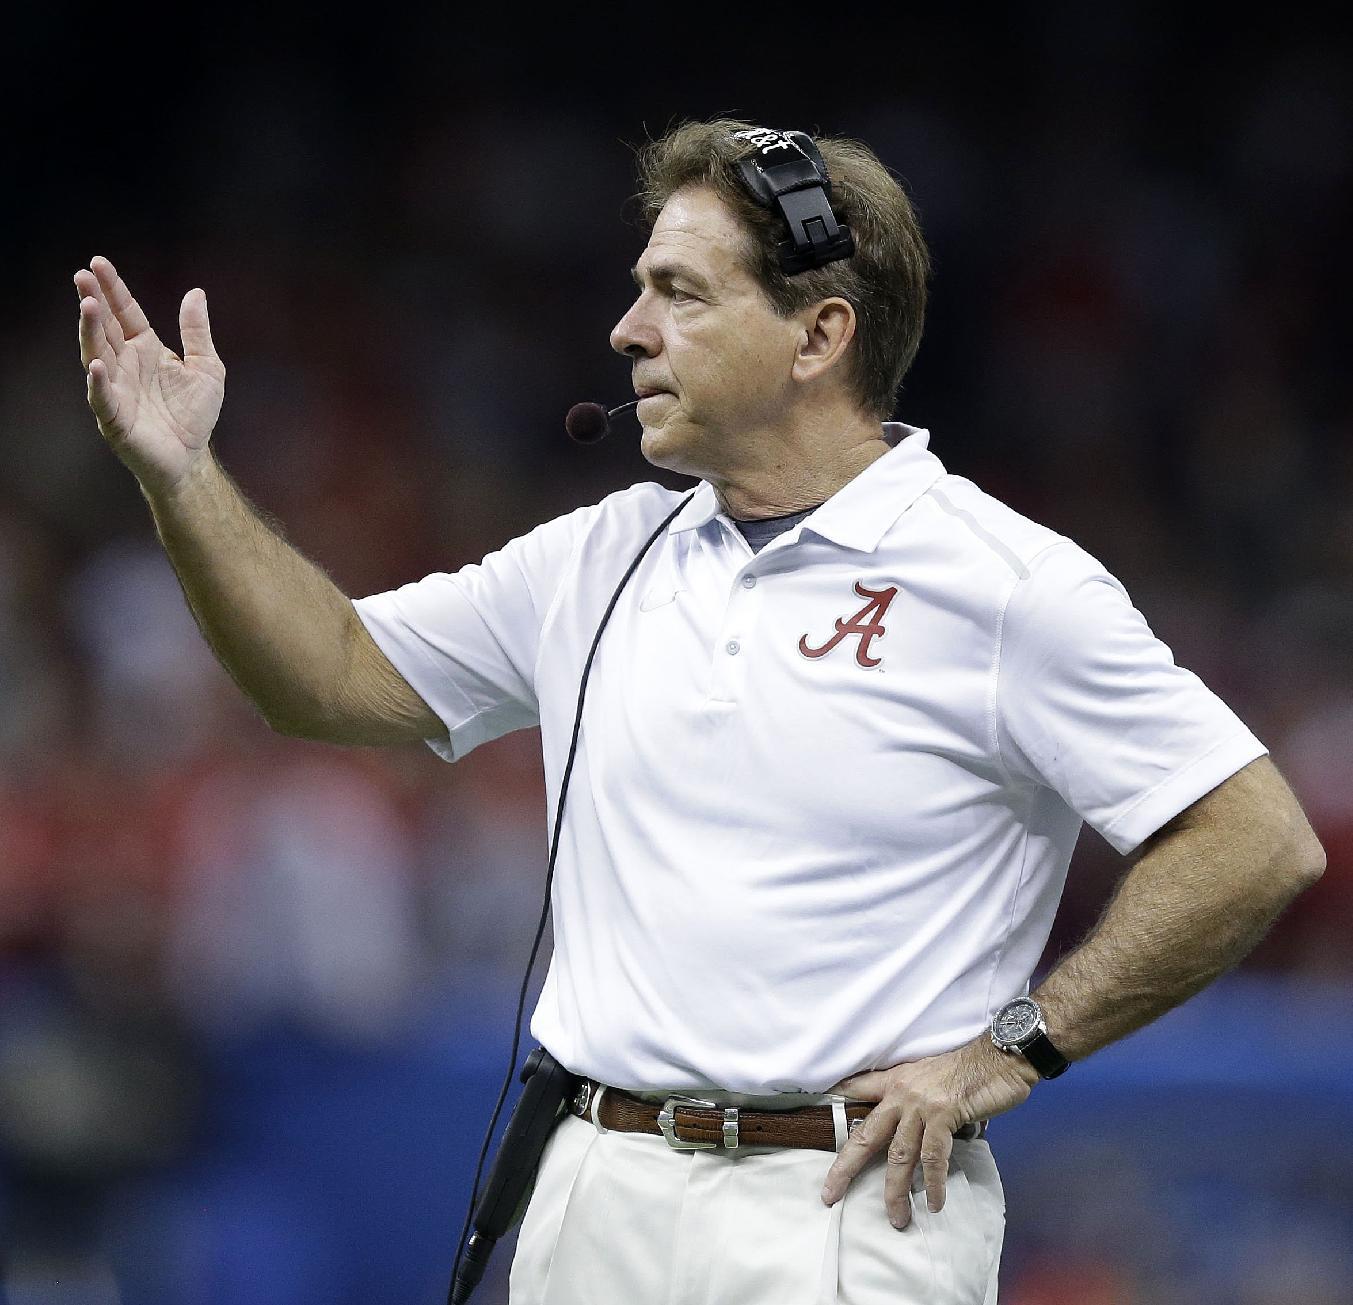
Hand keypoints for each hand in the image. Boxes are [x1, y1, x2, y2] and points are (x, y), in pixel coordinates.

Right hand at [75, 256, 225, 496]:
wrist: (192, 458)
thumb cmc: (195, 414)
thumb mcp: (207, 368)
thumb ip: (197, 332)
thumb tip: (196, 293)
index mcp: (145, 349)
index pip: (125, 313)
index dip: (113, 289)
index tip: (98, 263)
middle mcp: (125, 365)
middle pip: (105, 328)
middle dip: (94, 303)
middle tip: (82, 277)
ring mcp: (116, 390)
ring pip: (97, 355)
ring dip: (91, 332)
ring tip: (88, 306)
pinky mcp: (115, 419)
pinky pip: (103, 398)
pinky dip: (99, 383)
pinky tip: (97, 366)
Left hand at [820, 1035, 1036, 1228]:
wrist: (999, 1058)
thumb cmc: (969, 1069)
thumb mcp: (931, 1076)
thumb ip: (916, 1098)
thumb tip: (912, 1124)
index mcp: (896, 1081)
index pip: (858, 1087)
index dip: (838, 1098)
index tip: (817, 1111)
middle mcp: (901, 1093)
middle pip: (866, 1135)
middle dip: (845, 1168)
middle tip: (830, 1194)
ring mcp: (921, 1105)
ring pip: (899, 1155)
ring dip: (896, 1191)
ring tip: (897, 1218)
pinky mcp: (943, 1115)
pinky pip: (933, 1157)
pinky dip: (934, 1183)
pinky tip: (934, 1203)